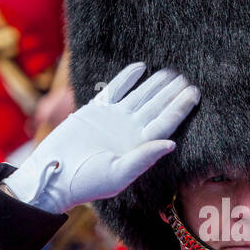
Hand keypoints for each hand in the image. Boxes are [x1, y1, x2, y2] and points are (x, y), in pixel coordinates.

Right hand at [4, 64, 198, 211]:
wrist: (55, 174)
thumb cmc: (87, 182)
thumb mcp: (118, 174)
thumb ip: (144, 158)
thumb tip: (172, 144)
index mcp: (140, 146)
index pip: (166, 122)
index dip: (180, 107)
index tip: (194, 93)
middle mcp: (130, 131)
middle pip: (156, 106)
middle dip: (171, 92)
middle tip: (186, 77)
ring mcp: (114, 119)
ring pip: (139, 96)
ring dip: (154, 84)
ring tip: (170, 72)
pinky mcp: (95, 111)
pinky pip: (114, 89)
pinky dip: (127, 78)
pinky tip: (141, 67)